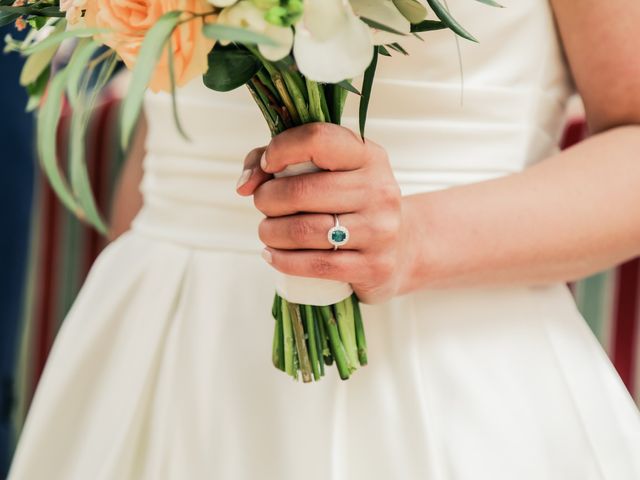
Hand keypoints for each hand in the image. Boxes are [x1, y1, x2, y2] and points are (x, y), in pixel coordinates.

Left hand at [237, 123, 411, 303]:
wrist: (403, 247)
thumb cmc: (351, 202)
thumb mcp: (328, 171)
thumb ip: (277, 160)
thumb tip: (245, 184)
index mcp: (368, 156)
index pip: (318, 140)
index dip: (281, 150)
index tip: (267, 166)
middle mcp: (379, 189)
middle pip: (301, 191)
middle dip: (267, 199)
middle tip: (264, 205)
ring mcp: (380, 230)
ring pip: (303, 230)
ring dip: (270, 232)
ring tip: (268, 231)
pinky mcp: (374, 265)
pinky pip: (315, 265)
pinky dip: (282, 260)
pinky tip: (273, 255)